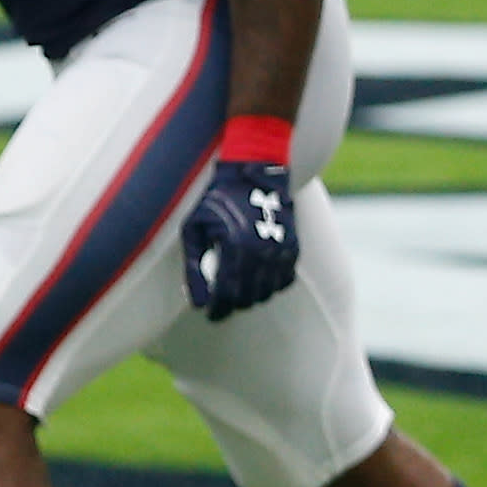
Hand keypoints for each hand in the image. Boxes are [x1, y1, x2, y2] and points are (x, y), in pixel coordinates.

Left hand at [179, 158, 297, 318]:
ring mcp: (281, 250)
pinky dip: (270, 286)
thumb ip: (193, 266)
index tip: (209, 315)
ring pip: (267, 293)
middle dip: (232, 304)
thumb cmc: (216, 198)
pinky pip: (284, 282)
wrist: (254, 171)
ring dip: (250, 297)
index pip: (228, 293)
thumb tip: (196, 302)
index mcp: (235, 247)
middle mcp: (261, 252)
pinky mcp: (293, 248)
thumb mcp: (194, 228)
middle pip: (249, 297)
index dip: (217, 309)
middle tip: (219, 302)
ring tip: (235, 289)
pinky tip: (255, 278)